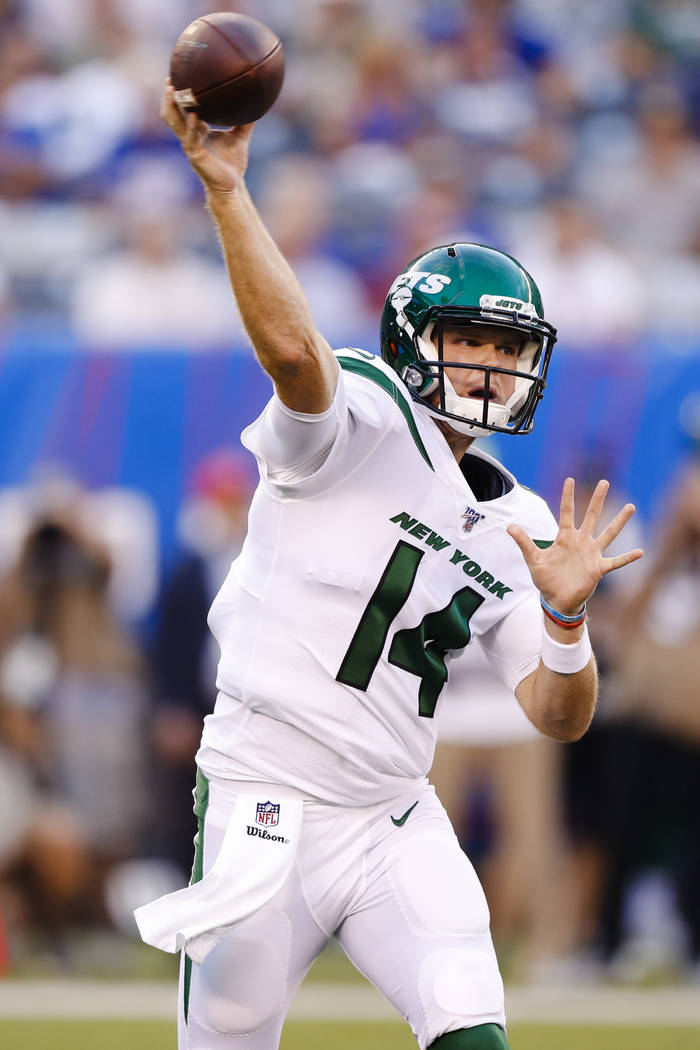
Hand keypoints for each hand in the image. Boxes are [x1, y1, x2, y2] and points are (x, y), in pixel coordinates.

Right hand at [161, 79, 252, 195]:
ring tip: (174, 92)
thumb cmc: (233, 163)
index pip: (181, 110)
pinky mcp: (195, 156)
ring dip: (172, 108)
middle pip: (171, 114)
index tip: (176, 77)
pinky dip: (192, 127)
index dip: (176, 96)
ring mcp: (190, 146)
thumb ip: (246, 121)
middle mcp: (189, 137)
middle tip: (169, 80)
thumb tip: (258, 103)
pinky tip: (195, 116)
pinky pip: (191, 138)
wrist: (233, 185)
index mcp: (196, 131)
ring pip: (174, 124)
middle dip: (167, 98)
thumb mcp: (240, 137)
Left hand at [507, 478, 643, 614]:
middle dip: (597, 499)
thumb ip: (524, 542)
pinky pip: (616, 562)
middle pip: (591, 516)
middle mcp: (581, 542)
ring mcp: (592, 554)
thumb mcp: (533, 559)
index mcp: (565, 537)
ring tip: (630, 507)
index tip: (570, 479)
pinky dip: (628, 558)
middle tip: (604, 481)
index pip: (567, 512)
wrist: (557, 599)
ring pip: (608, 534)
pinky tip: (640, 551)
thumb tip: (510, 527)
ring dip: (619, 521)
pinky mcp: (598, 569)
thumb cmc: (546, 579)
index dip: (568, 496)